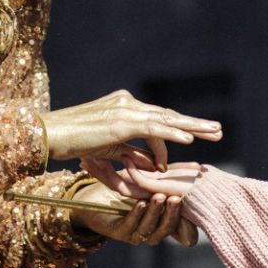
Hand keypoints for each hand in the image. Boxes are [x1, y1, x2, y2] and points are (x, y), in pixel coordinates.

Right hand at [41, 90, 220, 165]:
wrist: (48, 135)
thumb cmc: (73, 143)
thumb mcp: (110, 149)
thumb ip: (132, 154)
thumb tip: (154, 164)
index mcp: (125, 107)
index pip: (158, 120)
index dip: (174, 135)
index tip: (189, 146)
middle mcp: (128, 104)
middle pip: (169, 115)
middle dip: (195, 124)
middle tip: (218, 130)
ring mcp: (125, 110)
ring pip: (167, 119)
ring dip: (193, 127)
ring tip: (215, 132)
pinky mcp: (121, 123)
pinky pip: (153, 129)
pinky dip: (173, 134)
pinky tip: (191, 140)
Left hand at [82, 159, 201, 245]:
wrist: (92, 191)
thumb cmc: (122, 180)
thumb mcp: (149, 175)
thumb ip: (169, 173)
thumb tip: (196, 168)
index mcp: (160, 217)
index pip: (176, 219)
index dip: (182, 212)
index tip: (188, 197)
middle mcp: (150, 227)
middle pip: (165, 226)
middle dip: (171, 213)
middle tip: (176, 198)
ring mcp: (135, 232)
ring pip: (148, 226)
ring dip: (155, 212)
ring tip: (160, 197)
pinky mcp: (118, 232)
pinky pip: (129, 225)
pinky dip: (136, 214)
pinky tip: (140, 202)